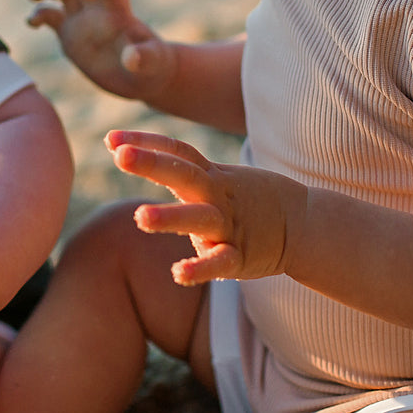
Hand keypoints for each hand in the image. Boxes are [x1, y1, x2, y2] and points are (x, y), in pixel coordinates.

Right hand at [28, 0, 173, 100]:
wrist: (139, 77)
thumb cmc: (152, 65)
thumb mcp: (153, 62)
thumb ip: (145, 58)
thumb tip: (132, 59)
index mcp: (119, 8)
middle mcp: (98, 8)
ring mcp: (81, 18)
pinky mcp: (68, 33)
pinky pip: (50, 16)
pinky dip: (38, 15)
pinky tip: (31, 23)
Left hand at [106, 130, 306, 285]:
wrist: (303, 223)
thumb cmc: (245, 198)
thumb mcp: (214, 176)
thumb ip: (173, 167)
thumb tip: (119, 148)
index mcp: (210, 175)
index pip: (177, 151)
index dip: (145, 142)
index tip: (110, 139)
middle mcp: (217, 196)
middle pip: (184, 174)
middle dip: (153, 164)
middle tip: (121, 156)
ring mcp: (229, 226)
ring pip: (199, 219)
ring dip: (171, 218)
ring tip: (140, 217)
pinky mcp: (239, 258)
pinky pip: (219, 263)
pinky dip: (200, 268)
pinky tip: (178, 273)